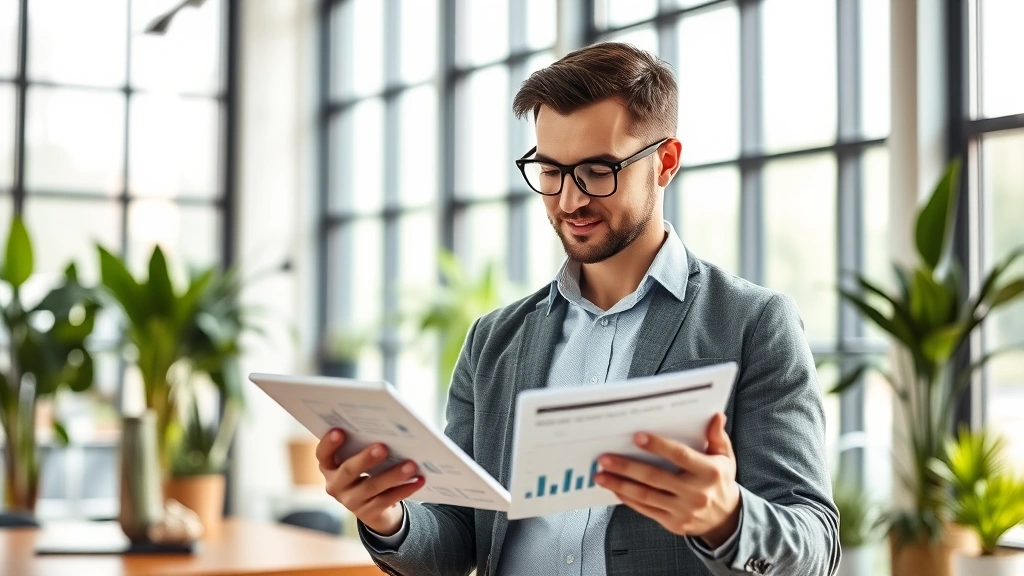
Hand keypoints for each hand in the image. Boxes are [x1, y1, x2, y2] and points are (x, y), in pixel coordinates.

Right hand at [316, 429, 424, 535]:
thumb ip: (364, 445)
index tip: (339, 431)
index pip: (323, 455)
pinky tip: (419, 480)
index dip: (329, 444)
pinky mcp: (368, 513)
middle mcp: (336, 485)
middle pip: (349, 471)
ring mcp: (351, 501)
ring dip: (393, 475)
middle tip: (383, 447)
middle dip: (366, 458)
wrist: (374, 507)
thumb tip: (389, 429)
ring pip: (372, 486)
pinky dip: (405, 489)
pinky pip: (388, 500)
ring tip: (411, 464)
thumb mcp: (360, 459)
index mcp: (330, 467)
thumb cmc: (366, 470)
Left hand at [594, 413, 740, 547]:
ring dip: (620, 484)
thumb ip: (717, 436)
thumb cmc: (720, 482)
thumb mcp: (725, 458)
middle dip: (626, 467)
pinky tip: (616, 489)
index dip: (658, 446)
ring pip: (646, 495)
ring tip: (601, 475)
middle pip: (655, 477)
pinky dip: (629, 499)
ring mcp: (684, 510)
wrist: (726, 520)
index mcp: (709, 472)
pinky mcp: (674, 524)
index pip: (679, 456)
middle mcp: (696, 492)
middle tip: (605, 458)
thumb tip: (716, 415)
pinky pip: (647, 510)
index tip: (636, 437)